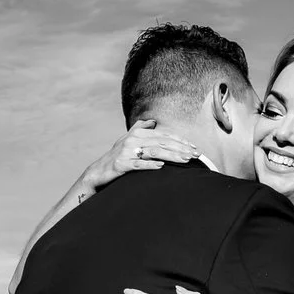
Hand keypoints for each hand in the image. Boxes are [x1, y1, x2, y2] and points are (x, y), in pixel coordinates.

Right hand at [82, 119, 200, 190]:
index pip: (163, 135)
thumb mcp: (127, 140)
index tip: (194, 147)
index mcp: (137, 133)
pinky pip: (138, 165)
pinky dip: (150, 165)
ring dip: (171, 156)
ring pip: (153, 152)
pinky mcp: (121, 165)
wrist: (98, 172)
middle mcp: (132, 140)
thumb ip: (140, 128)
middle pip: (161, 142)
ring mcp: (126, 152)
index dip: (180, 140)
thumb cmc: (116, 157)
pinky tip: (162, 166)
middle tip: (196, 155)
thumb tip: (153, 121)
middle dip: (181, 148)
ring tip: (186, 161)